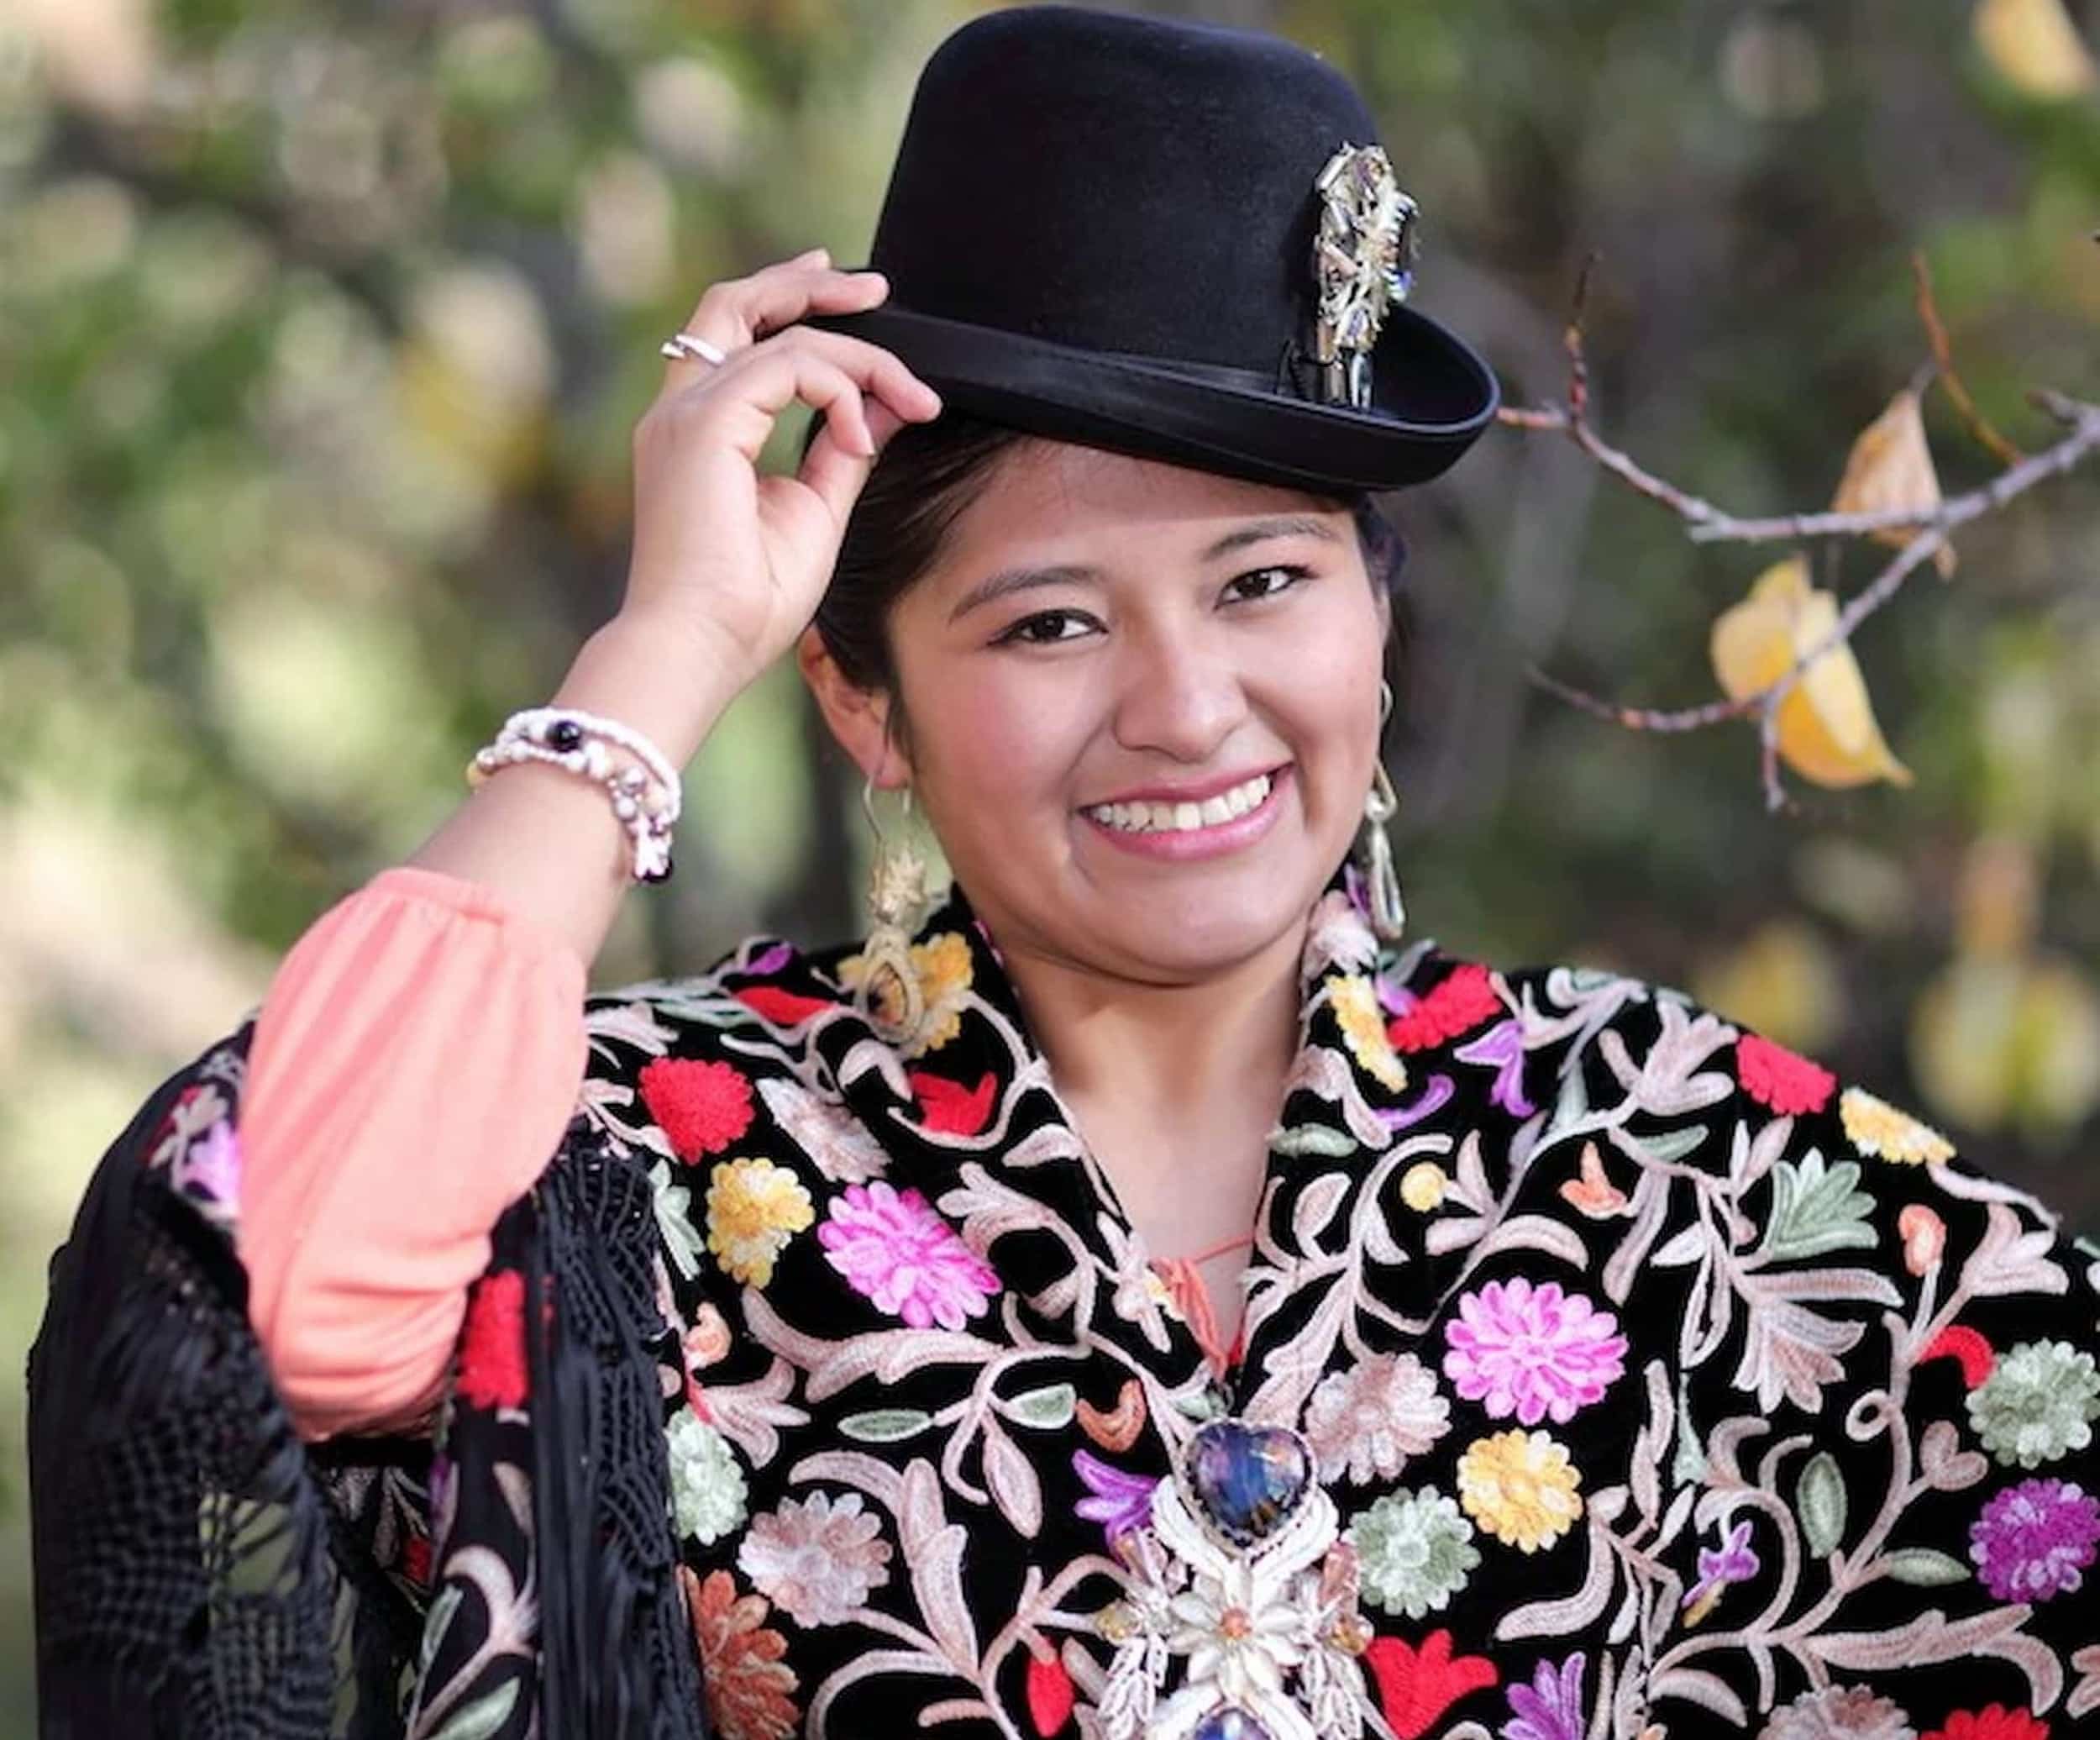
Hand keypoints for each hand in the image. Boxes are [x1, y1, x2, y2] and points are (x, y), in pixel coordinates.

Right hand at [620, 247, 943, 698]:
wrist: (701, 648)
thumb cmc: (747, 603)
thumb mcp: (816, 511)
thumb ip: (844, 450)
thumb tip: (886, 404)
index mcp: (697, 430)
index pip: (742, 340)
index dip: (804, 318)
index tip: (873, 332)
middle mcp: (680, 411)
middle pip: (736, 302)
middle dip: (809, 282)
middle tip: (876, 286)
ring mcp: (686, 414)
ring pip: (777, 332)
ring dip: (857, 351)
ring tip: (913, 394)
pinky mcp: (705, 426)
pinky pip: (789, 367)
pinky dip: (839, 390)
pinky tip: (861, 437)